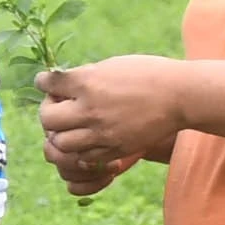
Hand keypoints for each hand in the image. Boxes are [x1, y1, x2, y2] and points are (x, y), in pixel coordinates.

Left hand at [38, 57, 183, 198]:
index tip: (47, 82)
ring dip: (61, 135)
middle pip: (47, 119)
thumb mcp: (111, 66)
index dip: (44, 82)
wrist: (180, 96)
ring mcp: (102, 133)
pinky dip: (79, 150)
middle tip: (57, 108)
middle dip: (48, 113)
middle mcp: (90, 109)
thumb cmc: (147, 74)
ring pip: (61, 143)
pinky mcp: (115, 149)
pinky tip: (87, 140)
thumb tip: (62, 83)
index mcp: (88, 82)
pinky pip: (83, 158)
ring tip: (71, 127)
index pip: (47, 84)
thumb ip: (85, 77)